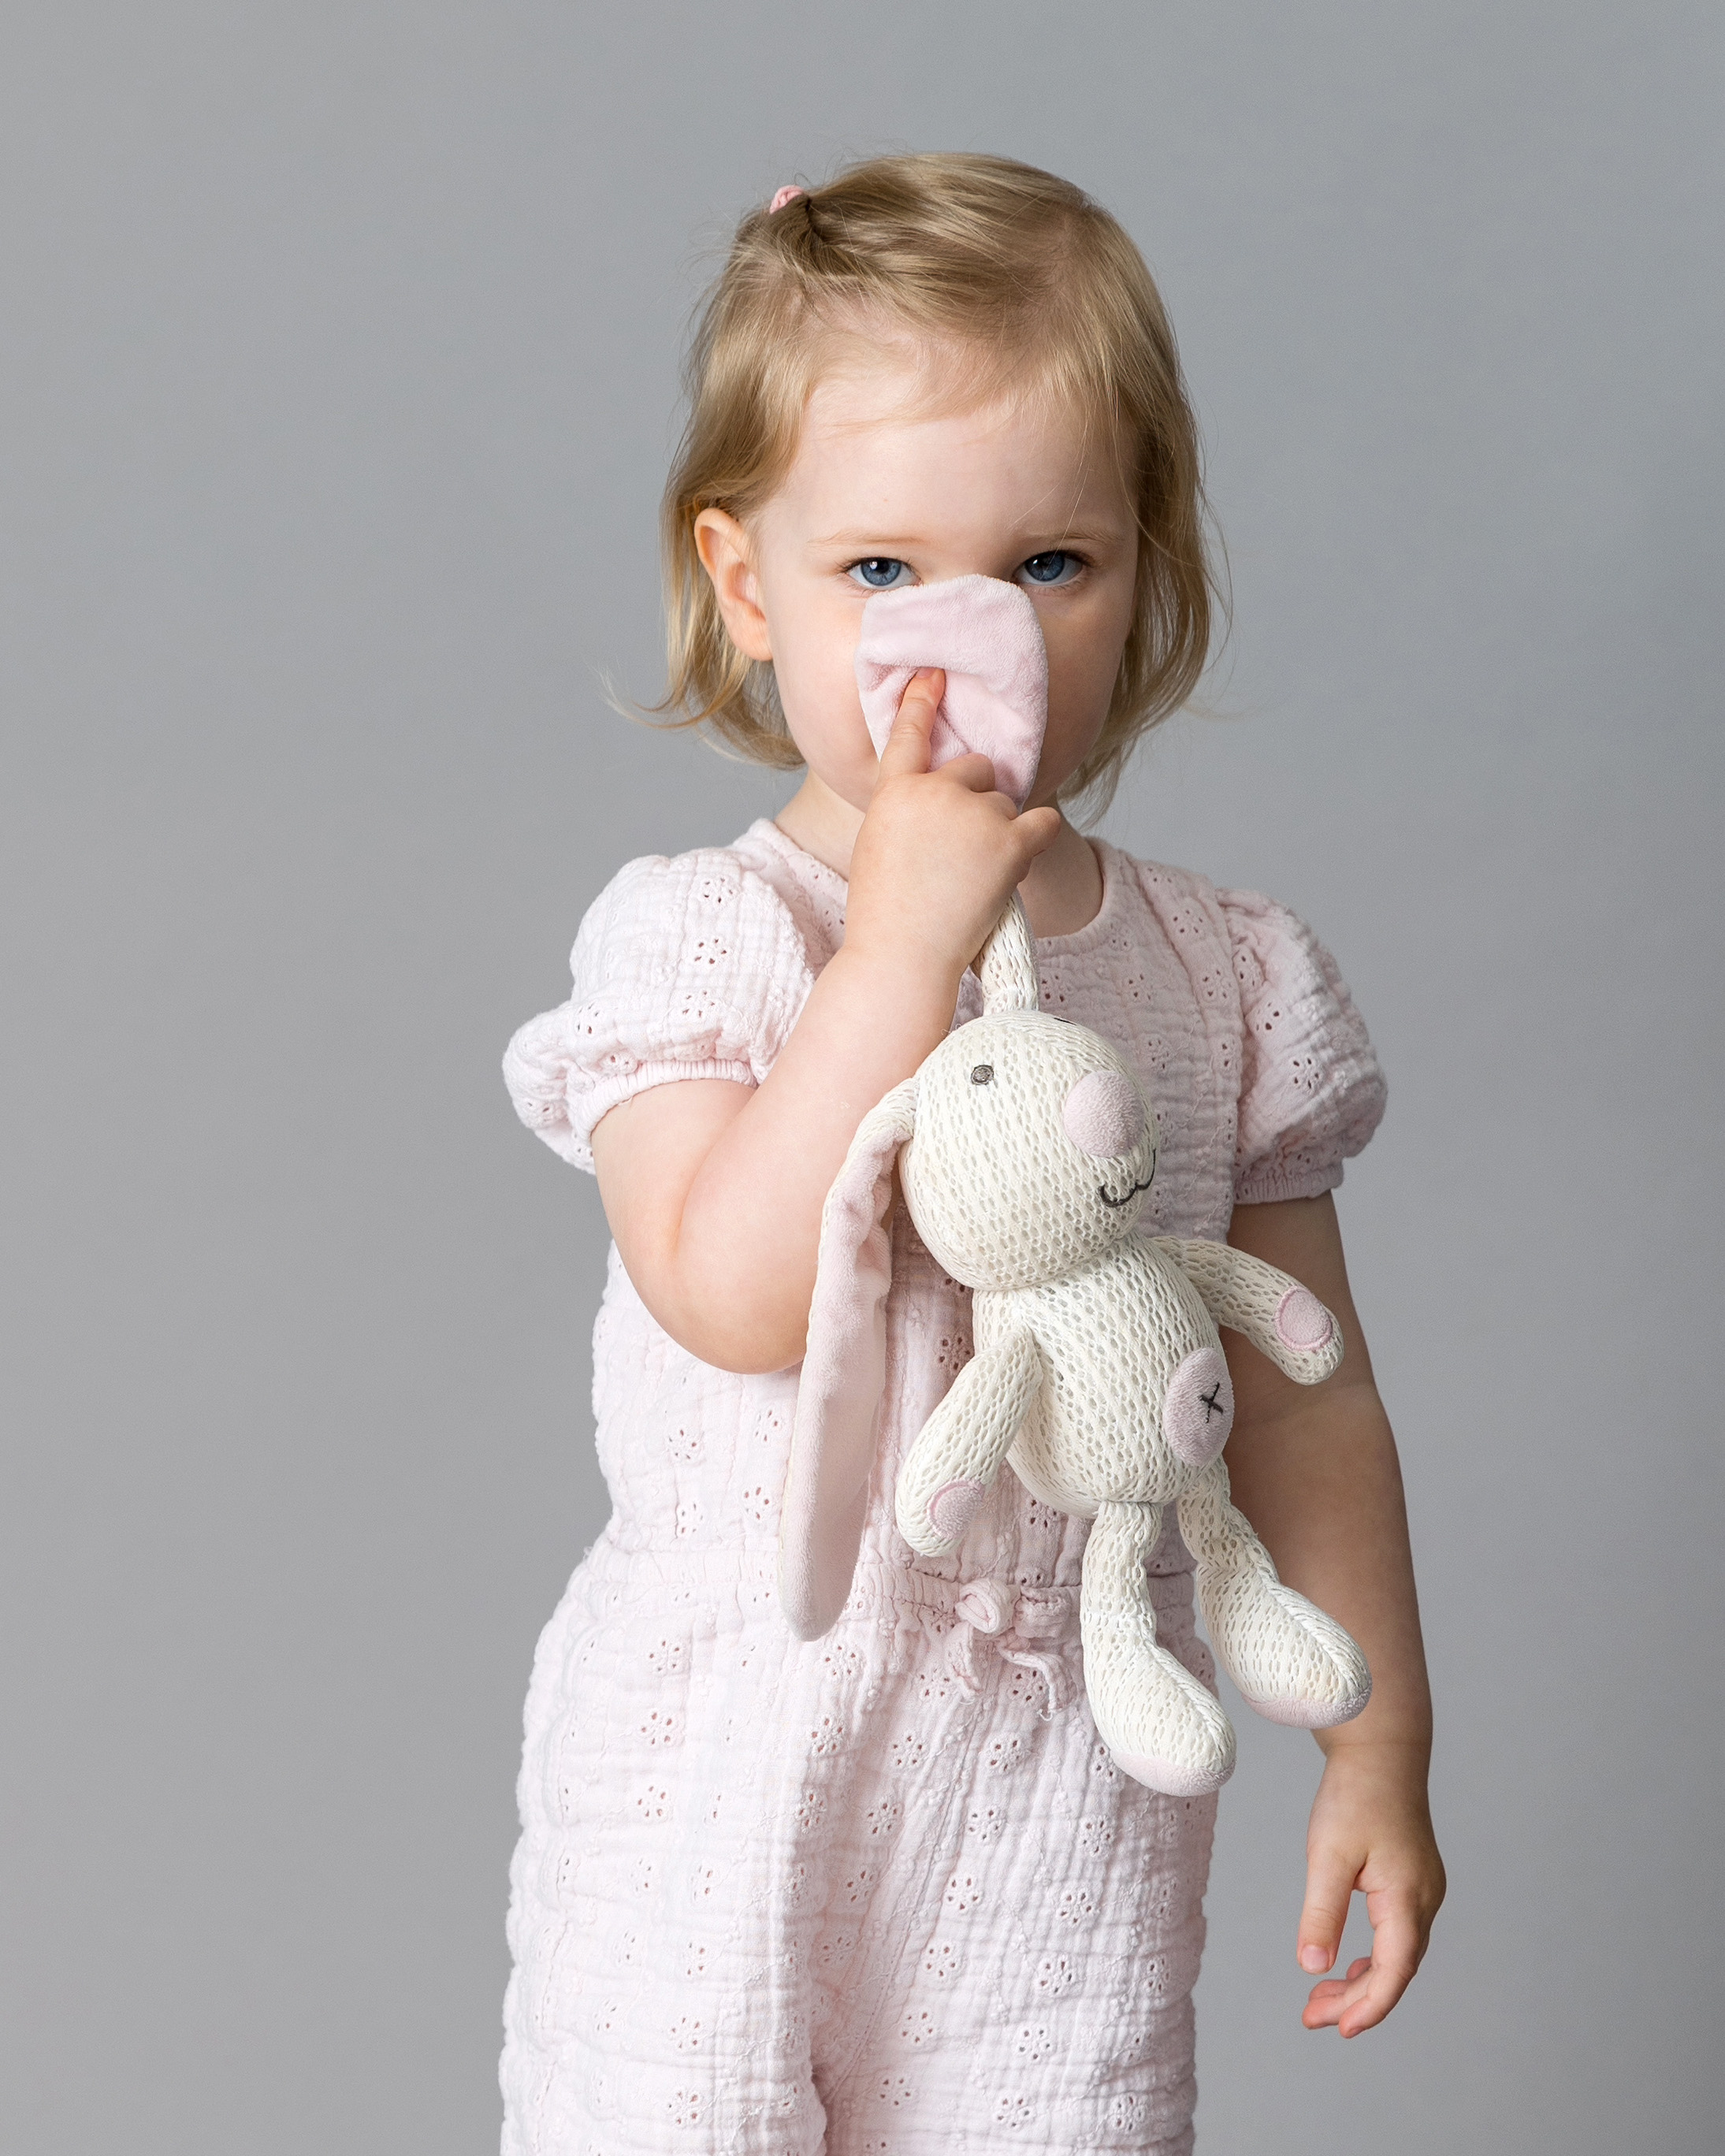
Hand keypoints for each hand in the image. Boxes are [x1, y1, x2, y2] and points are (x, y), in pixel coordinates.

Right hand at [843, 670, 1060, 984]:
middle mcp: (933, 792)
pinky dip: (1038, 838)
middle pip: (976, 770)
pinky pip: (1043, 823)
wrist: (902, 958)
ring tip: (975, 880)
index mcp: (894, 793)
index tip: (933, 674)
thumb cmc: (887, 916)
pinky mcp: (1008, 841)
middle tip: (963, 854)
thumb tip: (943, 802)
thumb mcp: (879, 848)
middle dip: (979, 801)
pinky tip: (1019, 861)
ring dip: (1002, 833)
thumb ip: (907, 814)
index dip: (922, 702)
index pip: (909, 735)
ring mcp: (973, 814)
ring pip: (1006, 803)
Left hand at [1296, 1740, 1444, 2035]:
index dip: (1369, 2007)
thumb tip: (1313, 1966)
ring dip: (1362, 1982)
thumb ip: (1321, 1912)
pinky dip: (1373, 1957)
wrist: (1381, 1752)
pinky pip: (1398, 1936)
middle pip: (1396, 1970)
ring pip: (1398, 1955)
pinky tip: (1346, 1965)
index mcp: (1407, 1896)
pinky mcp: (1415, 1883)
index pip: (1394, 1970)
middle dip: (1356, 2001)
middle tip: (1311, 2018)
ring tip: (1320, 2001)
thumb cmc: (1355, 1796)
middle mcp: (1425, 1899)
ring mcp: (1424, 1892)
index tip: (1339, 2030)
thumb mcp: (1327, 1853)